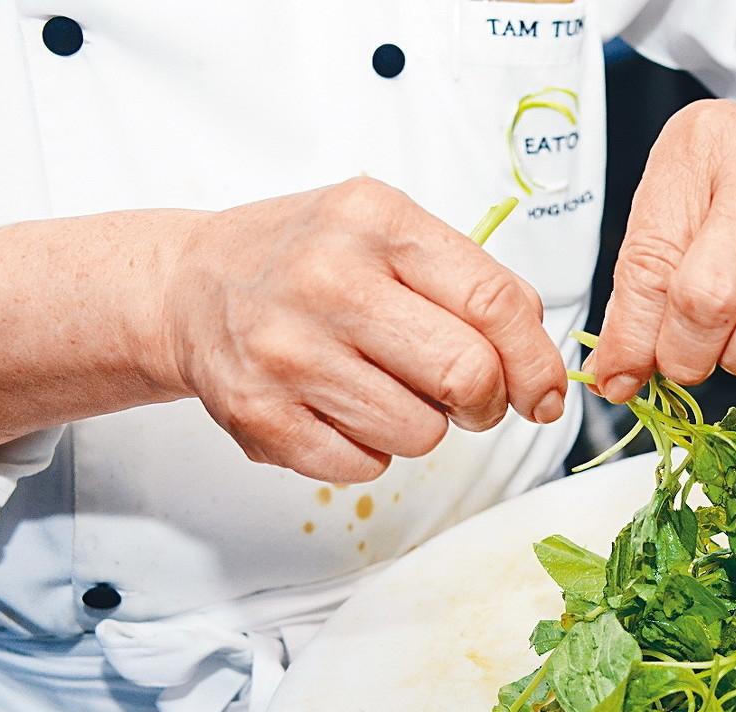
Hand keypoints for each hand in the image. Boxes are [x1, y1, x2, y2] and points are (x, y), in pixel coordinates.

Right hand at [167, 177, 566, 482]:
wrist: (190, 288)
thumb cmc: (308, 259)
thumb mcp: (389, 229)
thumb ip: (472, 280)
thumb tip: (539, 359)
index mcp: (376, 222)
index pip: (494, 304)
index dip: (536, 362)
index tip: (546, 393)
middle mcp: (329, 282)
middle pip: (467, 376)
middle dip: (486, 402)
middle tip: (471, 397)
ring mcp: (288, 353)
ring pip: (422, 433)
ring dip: (424, 424)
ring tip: (385, 387)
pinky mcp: (259, 416)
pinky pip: (365, 465)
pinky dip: (371, 449)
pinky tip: (340, 406)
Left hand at [593, 36, 735, 401]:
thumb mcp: (677, 188)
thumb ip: (641, 274)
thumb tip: (617, 370)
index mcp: (707, 149)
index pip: (652, 265)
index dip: (631, 339)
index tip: (620, 375)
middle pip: (715, 297)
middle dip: (686, 354)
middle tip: (683, 359)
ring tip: (734, 341)